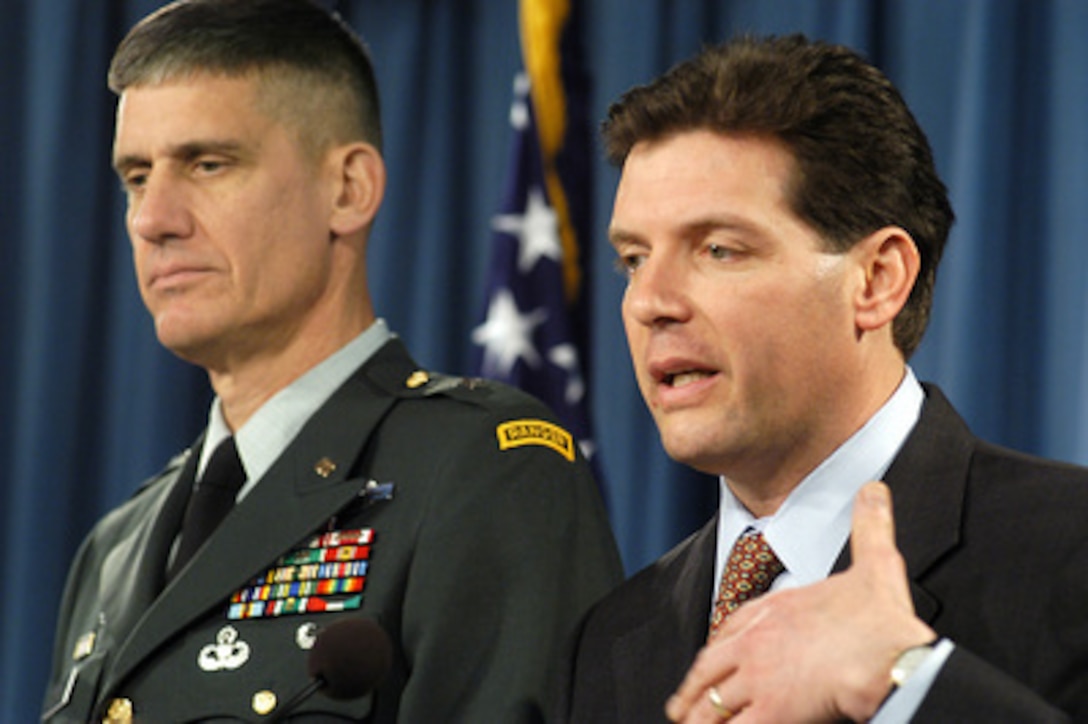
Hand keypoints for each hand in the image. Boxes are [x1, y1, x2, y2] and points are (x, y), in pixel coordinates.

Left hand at [665, 482, 935, 722]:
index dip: (716, 649)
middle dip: (693, 691)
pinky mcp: (770, 712)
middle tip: (680, 708)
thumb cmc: (883, 618)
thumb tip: (875, 487)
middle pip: (708, 669)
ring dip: (699, 719)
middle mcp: (756, 641)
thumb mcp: (877, 561)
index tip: (709, 665)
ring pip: (712, 704)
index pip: (729, 627)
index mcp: (774, 609)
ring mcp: (758, 677)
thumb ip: (870, 524)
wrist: (891, 656)